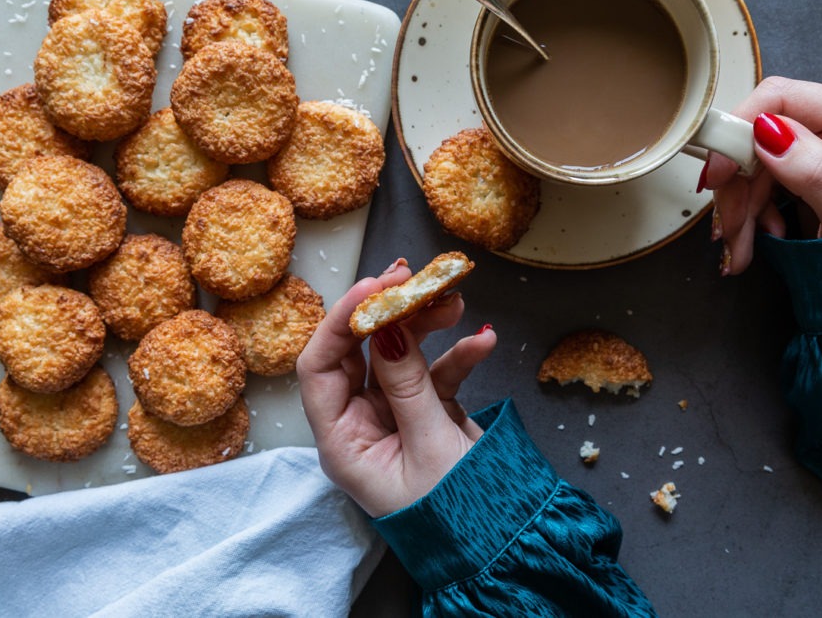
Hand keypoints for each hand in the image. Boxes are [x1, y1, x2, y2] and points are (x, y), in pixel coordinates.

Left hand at [296, 259, 495, 517]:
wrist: (502, 542)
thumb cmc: (456, 513)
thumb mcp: (430, 446)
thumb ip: (408, 384)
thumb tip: (386, 329)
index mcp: (342, 442)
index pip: (319, 367)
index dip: (341, 321)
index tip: (373, 288)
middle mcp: (359, 426)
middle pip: (359, 353)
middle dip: (387, 313)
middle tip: (412, 279)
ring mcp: (393, 417)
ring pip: (398, 355)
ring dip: (425, 326)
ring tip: (454, 303)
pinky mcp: (426, 414)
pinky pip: (434, 373)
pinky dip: (456, 355)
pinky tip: (481, 341)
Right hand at [700, 76, 821, 274]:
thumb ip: (817, 175)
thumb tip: (770, 135)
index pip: (783, 99)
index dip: (738, 130)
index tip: (716, 173)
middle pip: (760, 137)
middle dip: (738, 188)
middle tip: (731, 230)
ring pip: (753, 164)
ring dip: (738, 209)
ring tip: (741, 249)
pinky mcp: (806, 170)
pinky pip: (759, 183)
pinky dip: (747, 215)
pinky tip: (756, 240)